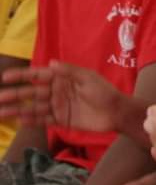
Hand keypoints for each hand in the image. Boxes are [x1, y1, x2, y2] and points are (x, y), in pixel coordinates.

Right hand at [0, 61, 121, 131]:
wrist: (115, 112)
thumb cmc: (104, 91)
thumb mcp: (88, 78)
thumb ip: (69, 71)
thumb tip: (51, 63)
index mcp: (62, 78)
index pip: (38, 75)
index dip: (22, 76)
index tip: (5, 77)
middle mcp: (57, 91)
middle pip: (31, 93)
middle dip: (14, 94)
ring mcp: (58, 106)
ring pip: (33, 107)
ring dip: (17, 110)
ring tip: (1, 112)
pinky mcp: (61, 120)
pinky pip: (42, 120)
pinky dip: (31, 120)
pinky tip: (19, 121)